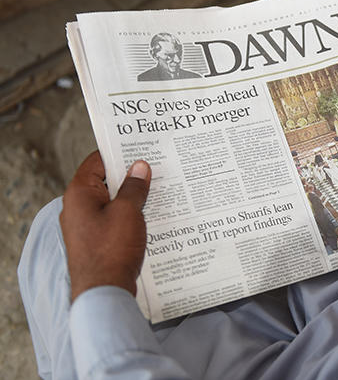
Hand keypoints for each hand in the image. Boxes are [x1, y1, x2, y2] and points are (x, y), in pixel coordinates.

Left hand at [60, 151, 150, 301]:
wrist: (104, 291)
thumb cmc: (112, 249)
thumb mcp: (128, 211)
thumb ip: (134, 187)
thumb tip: (139, 167)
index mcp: (79, 193)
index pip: (96, 161)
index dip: (118, 153)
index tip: (140, 149)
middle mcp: (77, 208)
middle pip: (104, 181)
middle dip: (129, 176)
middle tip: (154, 168)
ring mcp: (85, 226)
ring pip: (111, 202)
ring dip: (131, 197)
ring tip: (157, 191)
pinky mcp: (95, 242)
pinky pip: (113, 220)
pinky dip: (128, 215)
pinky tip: (148, 216)